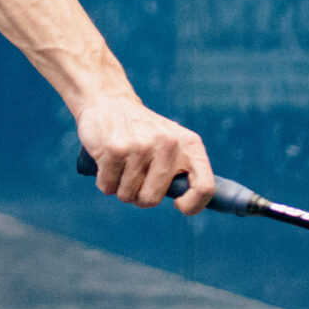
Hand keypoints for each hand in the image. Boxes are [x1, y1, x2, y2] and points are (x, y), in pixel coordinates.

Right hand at [77, 96, 213, 215]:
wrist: (110, 102)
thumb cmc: (144, 132)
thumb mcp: (173, 144)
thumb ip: (183, 171)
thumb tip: (191, 206)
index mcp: (190, 144)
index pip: (204, 186)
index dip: (193, 204)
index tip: (179, 204)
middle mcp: (168, 144)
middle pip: (152, 199)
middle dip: (139, 197)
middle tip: (136, 179)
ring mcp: (141, 146)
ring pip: (127, 195)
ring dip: (120, 188)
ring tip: (121, 166)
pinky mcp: (115, 149)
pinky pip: (107, 187)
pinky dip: (104, 182)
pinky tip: (107, 162)